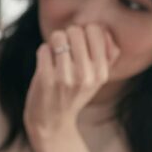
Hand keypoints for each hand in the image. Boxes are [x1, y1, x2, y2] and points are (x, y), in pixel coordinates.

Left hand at [23, 24, 119, 147]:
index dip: (85, 30)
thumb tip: (103, 29)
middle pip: (76, 30)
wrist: (51, 121)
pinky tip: (46, 63)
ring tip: (55, 54)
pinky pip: (44, 48)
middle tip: (65, 48)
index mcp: (101, 73)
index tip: (80, 42)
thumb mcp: (97, 79)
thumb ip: (107, 54)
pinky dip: (43, 52)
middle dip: (67, 34)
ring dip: (54, 42)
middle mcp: (86, 76)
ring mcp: (65, 78)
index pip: (97, 31)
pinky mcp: (46, 79)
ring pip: (58, 36)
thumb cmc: (74, 93)